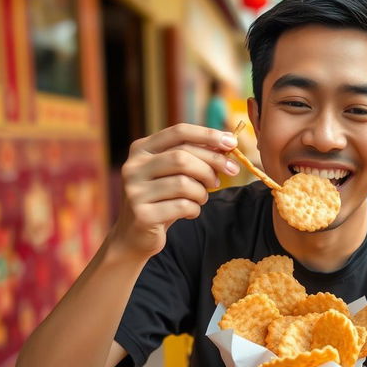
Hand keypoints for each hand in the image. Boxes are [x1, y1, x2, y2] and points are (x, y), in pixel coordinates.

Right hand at [111, 124, 239, 257]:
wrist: (136, 234)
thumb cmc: (162, 199)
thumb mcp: (174, 173)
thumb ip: (193, 157)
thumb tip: (227, 144)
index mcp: (141, 149)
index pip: (178, 132)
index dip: (208, 135)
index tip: (232, 142)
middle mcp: (134, 167)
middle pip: (182, 157)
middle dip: (213, 164)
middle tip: (230, 172)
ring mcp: (135, 191)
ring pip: (184, 183)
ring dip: (202, 192)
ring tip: (202, 198)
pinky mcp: (142, 214)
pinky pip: (182, 206)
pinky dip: (194, 209)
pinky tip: (190, 212)